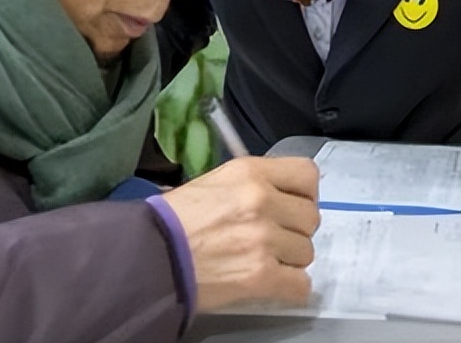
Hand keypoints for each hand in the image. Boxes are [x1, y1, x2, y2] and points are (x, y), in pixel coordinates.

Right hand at [162, 157, 320, 310]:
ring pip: (306, 253)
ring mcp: (264, 239)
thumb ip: (254, 184)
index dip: (305, 193)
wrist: (149, 256)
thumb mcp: (215, 182)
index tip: (294, 204)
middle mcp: (262, 201)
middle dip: (294, 230)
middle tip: (271, 237)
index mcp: (250, 173)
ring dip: (289, 260)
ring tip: (260, 260)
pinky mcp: (261, 275)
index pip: (308, 174)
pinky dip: (289, 288)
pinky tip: (269, 282)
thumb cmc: (174, 220)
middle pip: (311, 217)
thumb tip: (283, 195)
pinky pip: (301, 285)